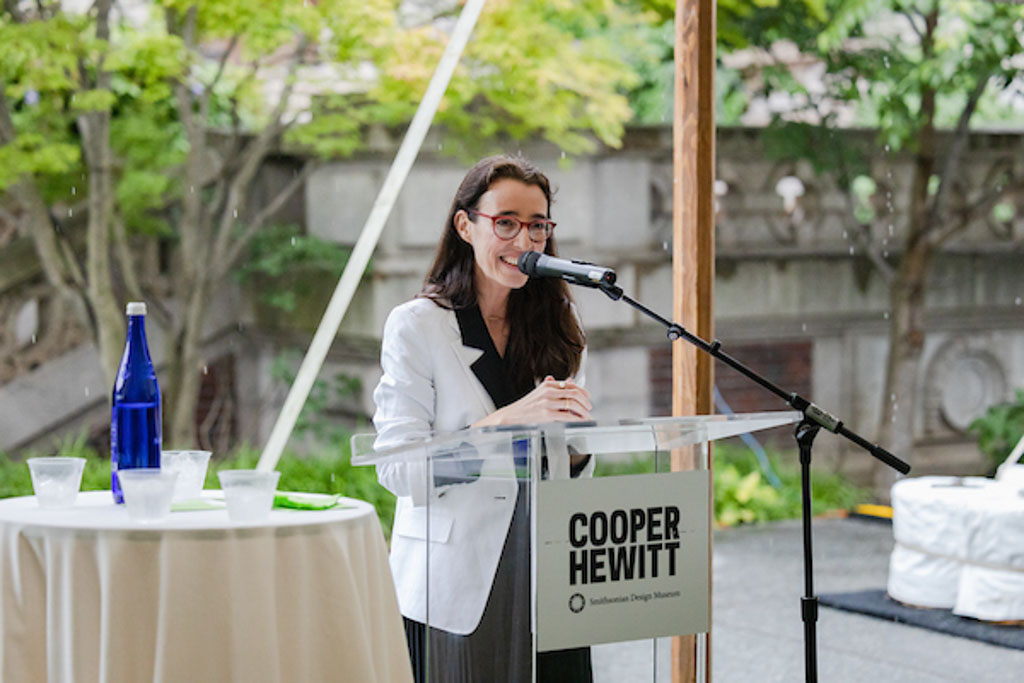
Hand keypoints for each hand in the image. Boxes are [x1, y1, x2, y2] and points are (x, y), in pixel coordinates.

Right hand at [474, 376, 591, 426]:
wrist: (510, 416)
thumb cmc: (526, 407)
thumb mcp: (539, 393)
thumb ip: (554, 387)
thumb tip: (570, 381)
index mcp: (547, 384)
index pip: (571, 385)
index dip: (583, 391)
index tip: (587, 397)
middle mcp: (548, 391)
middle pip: (574, 394)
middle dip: (585, 402)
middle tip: (589, 408)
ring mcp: (547, 403)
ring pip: (573, 404)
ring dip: (583, 411)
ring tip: (586, 416)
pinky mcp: (547, 415)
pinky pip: (568, 415)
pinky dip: (577, 419)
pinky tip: (580, 421)